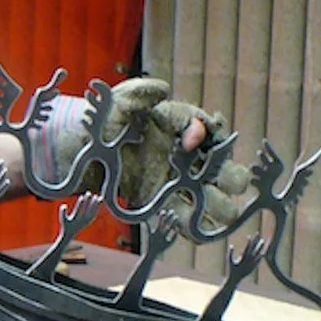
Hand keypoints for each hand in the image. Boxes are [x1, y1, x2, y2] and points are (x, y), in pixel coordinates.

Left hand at [34, 78, 250, 227]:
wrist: (88, 145)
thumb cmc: (112, 117)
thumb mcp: (125, 99)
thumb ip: (143, 92)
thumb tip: (163, 91)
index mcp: (189, 130)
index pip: (216, 135)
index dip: (209, 136)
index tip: (189, 139)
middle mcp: (192, 160)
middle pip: (230, 175)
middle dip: (232, 179)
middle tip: (224, 183)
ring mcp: (179, 185)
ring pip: (215, 204)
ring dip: (218, 208)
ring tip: (220, 212)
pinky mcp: (161, 205)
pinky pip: (185, 221)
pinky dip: (192, 227)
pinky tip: (196, 230)